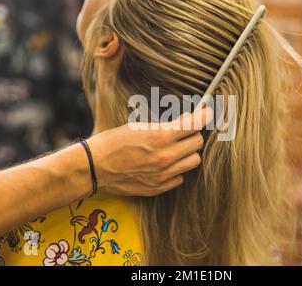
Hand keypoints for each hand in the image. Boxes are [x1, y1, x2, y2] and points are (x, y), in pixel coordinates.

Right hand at [87, 108, 212, 196]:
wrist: (93, 167)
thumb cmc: (112, 142)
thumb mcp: (138, 126)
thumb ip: (164, 126)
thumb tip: (186, 121)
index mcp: (159, 137)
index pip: (194, 124)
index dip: (204, 115)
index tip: (207, 112)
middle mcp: (165, 157)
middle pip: (197, 143)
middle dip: (193, 134)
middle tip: (183, 131)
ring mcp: (163, 175)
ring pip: (193, 162)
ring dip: (187, 153)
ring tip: (175, 148)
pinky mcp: (158, 188)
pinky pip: (180, 177)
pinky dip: (176, 169)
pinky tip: (165, 164)